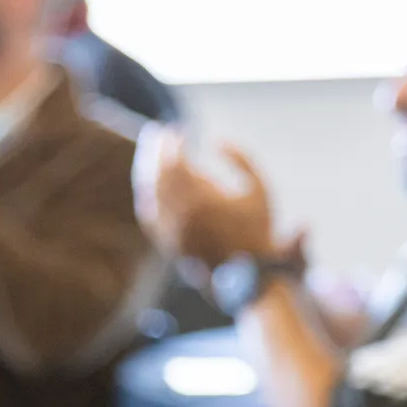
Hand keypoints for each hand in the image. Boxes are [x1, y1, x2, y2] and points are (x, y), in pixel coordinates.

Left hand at [146, 137, 284, 269]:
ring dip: (146, 168)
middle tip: (156, 132)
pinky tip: (146, 181)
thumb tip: (218, 141)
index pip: (176, 163)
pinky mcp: (167, 243)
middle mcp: (182, 215)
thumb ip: (243, 160)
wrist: (247, 276)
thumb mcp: (261, 189)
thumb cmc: (257, 230)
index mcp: (204, 199)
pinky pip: (147, 214)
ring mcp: (171, 230)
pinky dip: (145, 194)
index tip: (177, 130)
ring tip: (149, 151)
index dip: (173, 144)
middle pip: (158, 174)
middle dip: (155, 150)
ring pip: (148, 192)